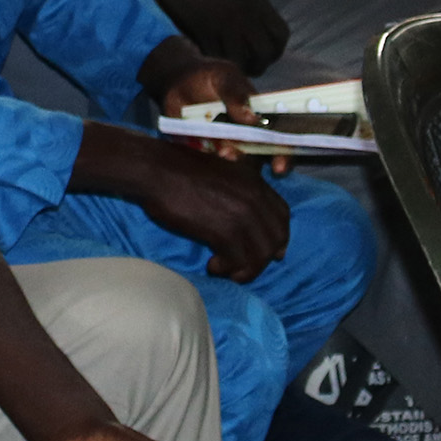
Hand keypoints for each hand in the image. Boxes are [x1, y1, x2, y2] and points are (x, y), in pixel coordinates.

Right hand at [79, 122, 289, 278]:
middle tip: (243, 265)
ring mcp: (242, 216)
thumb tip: (245, 212)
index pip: (283, 215)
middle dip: (262, 257)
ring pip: (260, 255)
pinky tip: (213, 266)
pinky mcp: (224, 232)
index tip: (267, 248)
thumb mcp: (222, 170)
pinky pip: (238, 262)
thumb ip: (239, 188)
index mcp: (255, 183)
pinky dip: (227, 269)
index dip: (277, 235)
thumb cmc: (180, 169)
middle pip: (275, 239)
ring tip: (226, 270)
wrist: (158, 171)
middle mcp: (255, 199)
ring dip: (245, 269)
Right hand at [142, 0, 287, 72]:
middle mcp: (245, 14)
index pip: (281, 35)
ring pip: (242, 60)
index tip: (266, 53)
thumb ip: (253, 4)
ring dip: (238, 67)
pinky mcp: (203, 32)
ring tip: (231, 65)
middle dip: (260, 63)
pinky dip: (217, 62)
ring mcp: (225, 25)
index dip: (276, 49)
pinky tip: (213, 58)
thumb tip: (259, 26)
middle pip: (265, 53)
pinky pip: (217, 57)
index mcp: (257, 0)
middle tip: (249, 65)